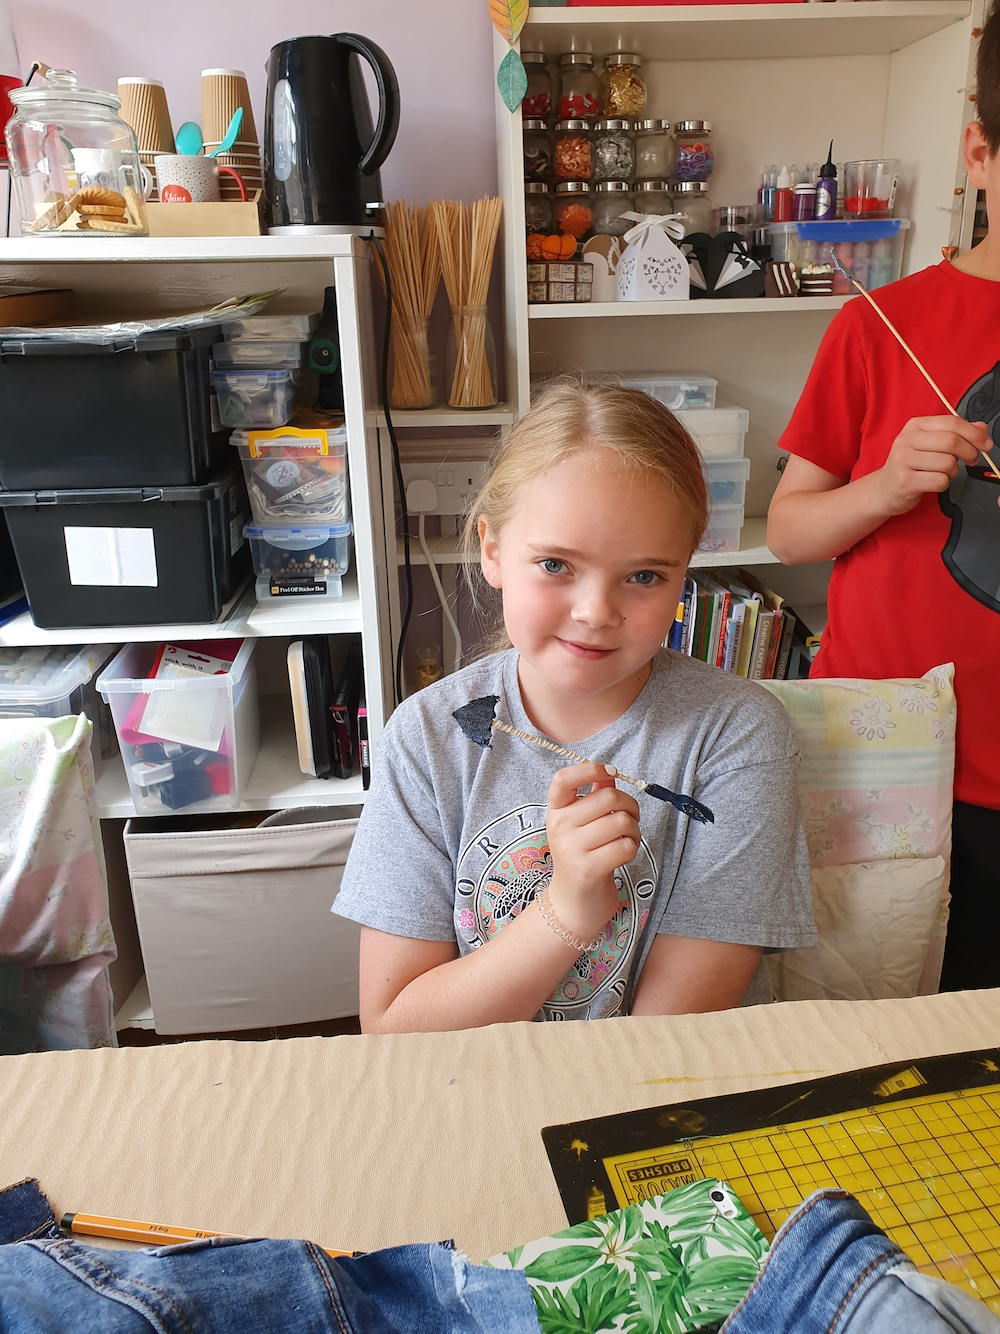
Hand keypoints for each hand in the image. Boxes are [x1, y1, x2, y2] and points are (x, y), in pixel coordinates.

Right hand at [544, 762, 639, 941]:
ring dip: (634, 830)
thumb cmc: (581, 857)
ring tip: (627, 839)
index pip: (563, 779)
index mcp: (556, 812)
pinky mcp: (589, 869)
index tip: (608, 771)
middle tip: (631, 819)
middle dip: (630, 806)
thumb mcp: (580, 825)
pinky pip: (625, 846)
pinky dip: (633, 848)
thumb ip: (593, 797)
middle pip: (608, 797)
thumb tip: (608, 772)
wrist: (572, 903)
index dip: (588, 768)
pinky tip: (624, 854)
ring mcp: (572, 849)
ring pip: (622, 822)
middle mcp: (559, 827)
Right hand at [875, 416, 990, 514]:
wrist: (884, 489)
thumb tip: (981, 428)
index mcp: (915, 426)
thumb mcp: (930, 444)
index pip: (952, 423)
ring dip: (954, 471)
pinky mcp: (905, 481)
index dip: (974, 434)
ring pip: (947, 463)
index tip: (986, 444)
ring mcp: (903, 461)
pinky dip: (944, 484)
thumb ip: (956, 433)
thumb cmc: (910, 466)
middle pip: (951, 442)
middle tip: (971, 461)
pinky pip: (939, 481)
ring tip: (945, 473)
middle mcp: (906, 440)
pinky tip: (934, 482)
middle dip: (969, 453)